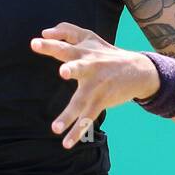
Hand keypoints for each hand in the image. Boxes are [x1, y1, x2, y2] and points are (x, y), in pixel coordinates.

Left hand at [29, 22, 158, 149]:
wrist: (140, 70)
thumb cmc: (106, 52)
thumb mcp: (89, 36)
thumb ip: (66, 31)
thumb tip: (43, 32)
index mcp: (83, 51)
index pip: (64, 46)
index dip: (50, 45)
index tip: (35, 43)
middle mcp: (90, 67)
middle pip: (79, 67)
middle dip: (72, 68)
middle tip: (64, 72)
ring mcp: (97, 86)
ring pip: (81, 102)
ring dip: (69, 115)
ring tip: (55, 128)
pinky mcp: (102, 101)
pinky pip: (88, 118)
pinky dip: (78, 131)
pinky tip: (66, 143)